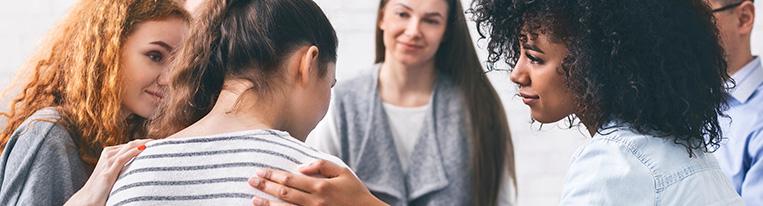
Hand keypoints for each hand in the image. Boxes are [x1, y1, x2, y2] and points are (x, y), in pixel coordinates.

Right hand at [64, 139, 151, 205]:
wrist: (88, 199)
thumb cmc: (103, 187)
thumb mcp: (115, 173)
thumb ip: (124, 166)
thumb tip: (140, 164)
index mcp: (109, 153)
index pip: (130, 144)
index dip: (144, 142)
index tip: (157, 142)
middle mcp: (108, 154)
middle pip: (131, 144)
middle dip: (146, 141)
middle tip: (161, 141)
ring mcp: (107, 162)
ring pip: (128, 148)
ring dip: (143, 144)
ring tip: (156, 143)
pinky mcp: (108, 172)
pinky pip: (123, 158)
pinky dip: (134, 152)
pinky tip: (144, 149)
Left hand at [248, 160, 386, 205]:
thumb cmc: (354, 191)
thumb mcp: (343, 172)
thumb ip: (322, 166)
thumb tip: (302, 167)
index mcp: (321, 186)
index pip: (291, 179)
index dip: (273, 175)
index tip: (260, 171)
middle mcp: (314, 202)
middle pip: (284, 193)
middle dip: (265, 186)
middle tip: (251, 181)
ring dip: (267, 204)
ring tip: (253, 199)